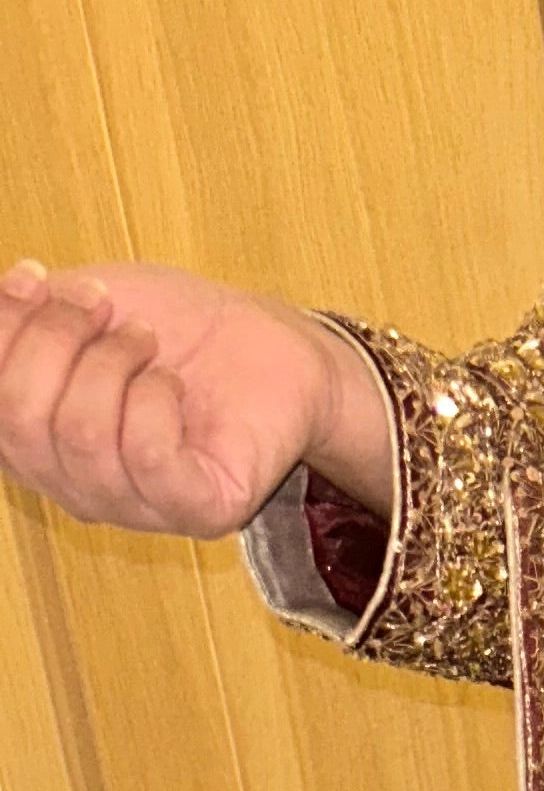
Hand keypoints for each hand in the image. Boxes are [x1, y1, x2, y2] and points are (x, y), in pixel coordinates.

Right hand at [0, 257, 385, 539]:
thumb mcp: (76, 305)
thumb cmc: (173, 329)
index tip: (40, 279)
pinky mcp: (201, 511)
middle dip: (59, 339)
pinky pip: (148, 458)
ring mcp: (137, 508)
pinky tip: (173, 385)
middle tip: (108, 310)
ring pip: (82, 437)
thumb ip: (20, 322)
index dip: (6, 331)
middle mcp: (75, 487)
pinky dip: (155, 401)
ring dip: (113, 364)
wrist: (269, 342)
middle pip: (21, 419)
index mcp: (36, 445)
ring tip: (146, 343)